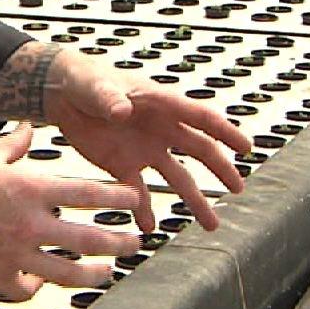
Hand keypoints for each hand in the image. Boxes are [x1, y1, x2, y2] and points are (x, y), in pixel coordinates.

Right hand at [0, 124, 142, 299]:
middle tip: (134, 242)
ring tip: (107, 273)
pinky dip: (34, 289)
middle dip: (118, 241)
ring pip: (65, 272)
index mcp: (29, 189)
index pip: (86, 193)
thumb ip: (13, 144)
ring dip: (92, 274)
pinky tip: (39, 286)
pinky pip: (23, 288)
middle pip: (87, 237)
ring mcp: (13, 252)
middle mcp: (27, 223)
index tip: (135, 198)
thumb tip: (27, 129)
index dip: (116, 196)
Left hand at [45, 51, 251, 232]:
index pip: (200, 117)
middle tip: (238, 189)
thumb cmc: (84, 81)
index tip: (247, 148)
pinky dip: (144, 210)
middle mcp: (161, 129)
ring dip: (194, 200)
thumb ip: (109, 99)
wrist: (62, 95)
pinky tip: (149, 228)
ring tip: (211, 224)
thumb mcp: (95, 87)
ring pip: (177, 178)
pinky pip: (140, 192)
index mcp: (161, 104)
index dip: (225, 131)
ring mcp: (145, 149)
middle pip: (199, 150)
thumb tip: (122, 110)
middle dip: (220, 169)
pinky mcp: (124, 165)